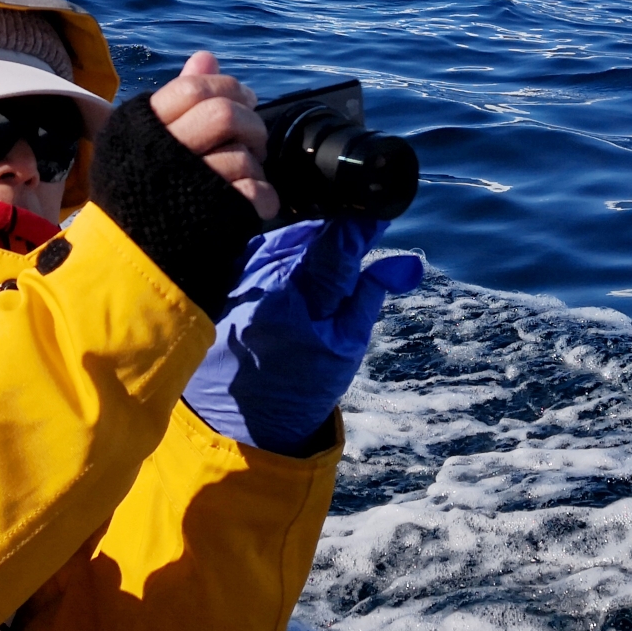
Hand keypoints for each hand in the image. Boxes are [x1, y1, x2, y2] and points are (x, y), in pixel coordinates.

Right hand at [150, 52, 276, 220]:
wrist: (125, 256)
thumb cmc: (138, 191)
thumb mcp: (145, 140)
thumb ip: (178, 96)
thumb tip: (206, 56)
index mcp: (142, 129)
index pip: (191, 89)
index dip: (227, 88)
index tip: (244, 99)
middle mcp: (162, 154)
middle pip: (222, 115)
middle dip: (250, 124)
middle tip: (254, 139)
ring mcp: (187, 187)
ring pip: (240, 156)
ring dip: (255, 165)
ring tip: (248, 174)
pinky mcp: (211, 217)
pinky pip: (253, 192)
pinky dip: (264, 196)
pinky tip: (256, 200)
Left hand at [182, 217, 423, 454]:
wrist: (240, 415)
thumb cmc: (302, 385)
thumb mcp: (349, 346)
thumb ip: (370, 294)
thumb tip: (407, 261)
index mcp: (298, 299)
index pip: (337, 243)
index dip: (360, 225)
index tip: (376, 215)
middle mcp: (263, 278)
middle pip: (309, 228)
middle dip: (335, 230)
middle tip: (354, 245)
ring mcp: (237, 273)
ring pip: (284, 230)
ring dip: (309, 238)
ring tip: (318, 270)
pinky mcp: (224, 274)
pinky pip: (261, 242)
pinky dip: (283, 248)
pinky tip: (290, 272)